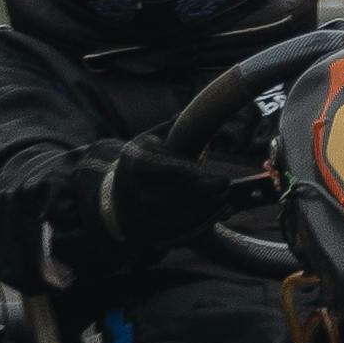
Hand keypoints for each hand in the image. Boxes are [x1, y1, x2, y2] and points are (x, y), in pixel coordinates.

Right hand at [98, 139, 263, 260]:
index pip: (152, 166)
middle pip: (170, 196)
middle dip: (201, 191)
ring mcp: (142, 216)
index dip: (175, 168)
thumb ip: (172, 128)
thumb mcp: (148, 141)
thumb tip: (201, 109)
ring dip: (207, 209)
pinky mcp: (152, 233)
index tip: (198, 168)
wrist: (117, 197)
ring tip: (227, 198)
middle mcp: (133, 192)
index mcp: (132, 163)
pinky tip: (221, 212)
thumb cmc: (141, 163)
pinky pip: (181, 232)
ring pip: (178, 216)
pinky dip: (204, 224)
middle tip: (224, 182)